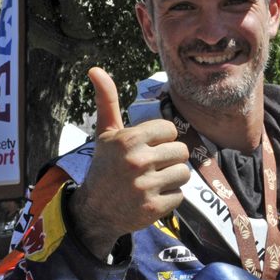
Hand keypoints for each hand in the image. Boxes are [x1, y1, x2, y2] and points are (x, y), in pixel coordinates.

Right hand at [70, 67, 189, 258]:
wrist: (95, 210)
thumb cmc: (105, 166)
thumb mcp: (105, 134)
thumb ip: (107, 102)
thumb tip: (95, 69)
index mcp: (128, 139)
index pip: (170, 130)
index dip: (162, 139)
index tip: (147, 148)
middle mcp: (136, 161)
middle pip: (181, 151)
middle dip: (169, 159)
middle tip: (150, 167)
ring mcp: (145, 186)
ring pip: (184, 173)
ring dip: (172, 178)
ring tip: (152, 182)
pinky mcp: (153, 208)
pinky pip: (180, 195)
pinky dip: (169, 198)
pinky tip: (151, 198)